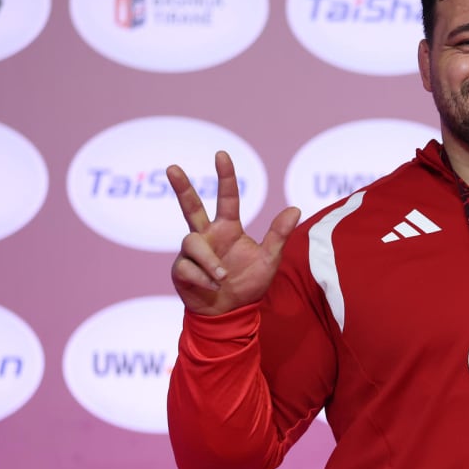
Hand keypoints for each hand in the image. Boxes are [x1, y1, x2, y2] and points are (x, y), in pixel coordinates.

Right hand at [167, 151, 300, 315]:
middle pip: (190, 207)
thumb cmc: (249, 283)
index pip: (226, 198)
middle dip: (181, 187)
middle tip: (172, 167)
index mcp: (228, 228)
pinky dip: (204, 278)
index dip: (225, 176)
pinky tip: (213, 286)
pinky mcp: (181, 270)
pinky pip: (188, 267)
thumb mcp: (270, 260)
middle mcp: (207, 235)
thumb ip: (279, 235)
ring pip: (192, 243)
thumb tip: (295, 208)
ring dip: (210, 261)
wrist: (231, 313)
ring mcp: (192, 252)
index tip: (221, 154)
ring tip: (223, 277)